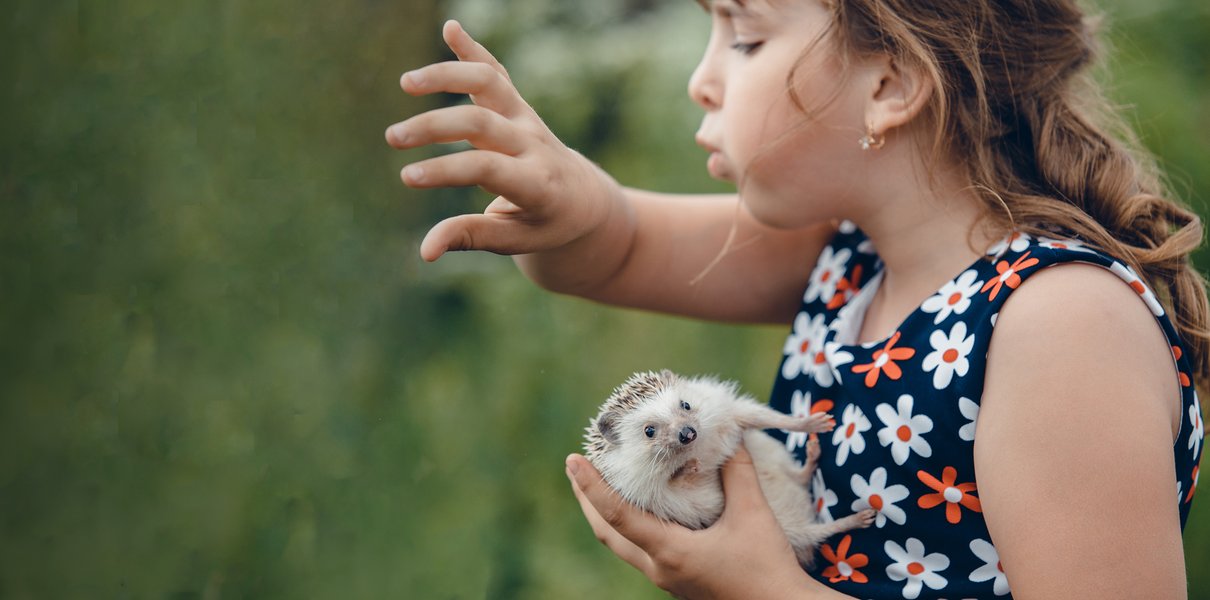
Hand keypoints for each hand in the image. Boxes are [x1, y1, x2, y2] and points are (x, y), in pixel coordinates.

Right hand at [386, 20, 626, 261]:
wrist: (586, 200)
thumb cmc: (546, 225)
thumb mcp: (515, 240)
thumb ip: (470, 238)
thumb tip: (424, 252)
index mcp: (537, 182)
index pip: (486, 167)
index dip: (445, 170)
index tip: (407, 177)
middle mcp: (533, 143)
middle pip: (480, 121)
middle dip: (434, 126)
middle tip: (394, 138)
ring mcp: (527, 119)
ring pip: (490, 83)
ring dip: (448, 76)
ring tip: (406, 84)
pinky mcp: (519, 105)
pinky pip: (496, 72)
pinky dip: (473, 49)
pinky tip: (451, 29)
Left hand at [565, 446, 820, 599]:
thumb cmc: (767, 566)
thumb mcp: (754, 513)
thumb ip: (737, 471)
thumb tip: (728, 433)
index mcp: (670, 552)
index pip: (617, 515)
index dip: (592, 486)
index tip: (572, 460)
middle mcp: (659, 568)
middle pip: (607, 532)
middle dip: (587, 500)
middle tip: (576, 468)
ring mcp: (667, 577)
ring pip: (622, 543)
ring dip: (606, 512)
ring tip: (601, 483)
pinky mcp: (678, 579)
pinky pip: (641, 548)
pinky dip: (630, 523)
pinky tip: (642, 507)